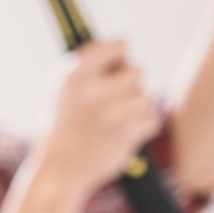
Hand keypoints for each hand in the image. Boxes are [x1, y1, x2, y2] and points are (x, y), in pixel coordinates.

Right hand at [36, 40, 162, 194]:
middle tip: (118, 94)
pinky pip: (151, 119)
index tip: (121, 54)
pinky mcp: (128, 133)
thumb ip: (90, 65)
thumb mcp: (64, 88)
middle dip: (132, 82)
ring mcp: (113, 112)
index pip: (117, 46)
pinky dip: (141, 127)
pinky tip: (123, 131)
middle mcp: (95, 90)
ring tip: (117, 117)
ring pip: (146, 97)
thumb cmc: (63, 125)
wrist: (62, 167)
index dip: (121, 49)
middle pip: (138, 71)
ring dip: (136, 107)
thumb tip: (124, 45)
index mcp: (76, 74)